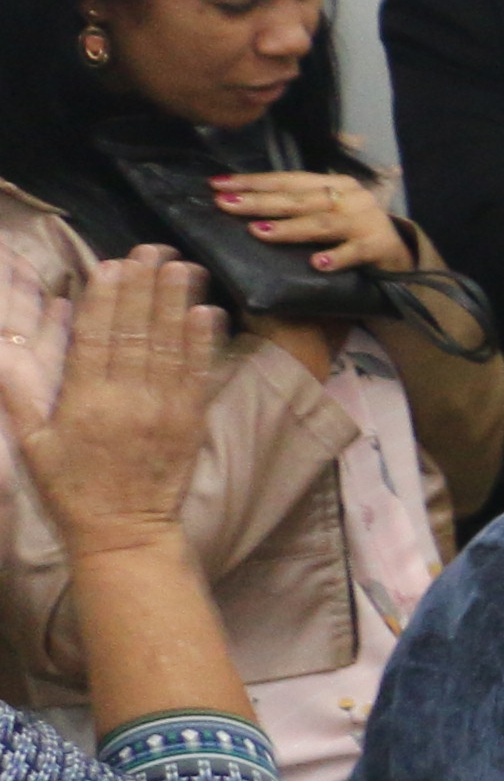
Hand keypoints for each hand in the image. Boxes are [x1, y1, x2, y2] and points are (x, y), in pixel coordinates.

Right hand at [4, 249, 230, 557]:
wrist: (123, 531)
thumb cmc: (71, 487)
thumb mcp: (33, 443)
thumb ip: (22, 394)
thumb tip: (6, 349)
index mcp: (83, 403)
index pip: (95, 339)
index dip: (104, 300)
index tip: (111, 266)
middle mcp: (126, 400)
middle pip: (135, 332)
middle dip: (144, 288)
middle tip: (152, 250)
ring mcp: (163, 409)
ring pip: (169, 345)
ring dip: (176, 302)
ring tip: (182, 266)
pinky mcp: (190, 420)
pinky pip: (198, 373)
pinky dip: (202, 341)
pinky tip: (206, 311)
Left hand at [205, 166, 413, 274]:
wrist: (402, 255)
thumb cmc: (352, 233)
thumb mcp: (327, 212)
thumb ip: (297, 207)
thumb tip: (241, 204)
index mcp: (334, 184)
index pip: (287, 180)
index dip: (252, 181)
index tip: (217, 184)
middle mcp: (350, 197)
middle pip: (299, 200)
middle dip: (260, 202)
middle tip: (226, 204)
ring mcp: (366, 221)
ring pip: (322, 224)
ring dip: (290, 228)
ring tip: (259, 232)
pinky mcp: (380, 247)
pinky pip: (356, 252)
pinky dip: (337, 257)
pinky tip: (317, 264)